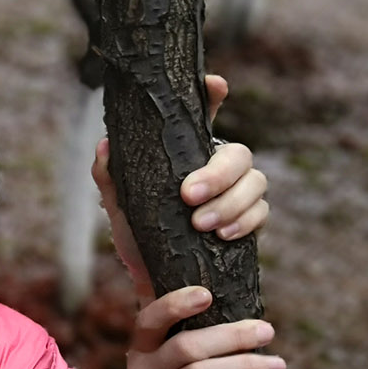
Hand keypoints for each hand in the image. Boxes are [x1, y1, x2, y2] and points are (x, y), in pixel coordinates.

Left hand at [92, 75, 269, 305]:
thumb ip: (110, 176)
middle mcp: (218, 167)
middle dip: (218, 174)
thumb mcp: (120, 208)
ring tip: (202, 225)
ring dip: (231, 203)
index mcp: (187, 154)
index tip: (216, 85)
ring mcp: (239, 192)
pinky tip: (223, 235)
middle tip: (189, 197)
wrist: (157, 283)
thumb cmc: (139, 238)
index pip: (203, 116)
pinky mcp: (250, 220)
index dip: (213, 95)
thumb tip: (105, 144)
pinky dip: (246, 222)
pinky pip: (262, 212)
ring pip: (255, 182)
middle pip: (238, 153)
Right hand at [101, 285, 283, 368]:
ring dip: (243, 367)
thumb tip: (191, 294)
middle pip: (185, 347)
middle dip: (232, 337)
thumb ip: (169, 343)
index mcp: (139, 356)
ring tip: (277, 365)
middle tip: (267, 331)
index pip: (149, 321)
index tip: (207, 294)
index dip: (175, 304)